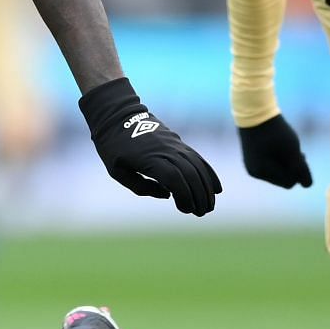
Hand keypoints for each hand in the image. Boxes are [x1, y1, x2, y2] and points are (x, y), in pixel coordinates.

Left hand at [79, 77, 222, 216]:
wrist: (117, 115)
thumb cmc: (113, 147)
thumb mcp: (118, 171)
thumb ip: (141, 187)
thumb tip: (167, 195)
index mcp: (148, 158)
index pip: (174, 178)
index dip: (183, 195)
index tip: (185, 209)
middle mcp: (166, 150)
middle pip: (190, 174)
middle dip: (199, 195)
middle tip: (201, 213)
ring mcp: (174, 145)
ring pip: (197, 166)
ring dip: (206, 187)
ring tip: (209, 206)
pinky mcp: (178, 143)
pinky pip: (198, 158)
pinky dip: (208, 173)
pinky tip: (216, 188)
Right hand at [238, 114, 312, 187]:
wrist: (254, 112)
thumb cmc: (276, 130)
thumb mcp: (292, 149)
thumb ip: (301, 168)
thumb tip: (307, 185)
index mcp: (262, 171)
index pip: (289, 183)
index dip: (299, 172)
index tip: (302, 155)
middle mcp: (255, 172)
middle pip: (282, 179)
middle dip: (292, 168)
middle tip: (299, 152)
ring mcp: (251, 166)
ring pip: (276, 173)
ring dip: (286, 164)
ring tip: (290, 148)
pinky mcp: (251, 159)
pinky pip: (269, 166)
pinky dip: (278, 160)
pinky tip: (280, 147)